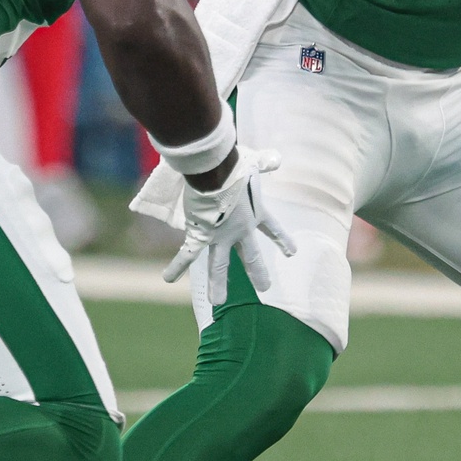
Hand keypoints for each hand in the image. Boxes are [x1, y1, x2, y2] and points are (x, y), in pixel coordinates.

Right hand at [162, 144, 297, 311]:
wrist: (216, 172)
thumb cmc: (235, 164)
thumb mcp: (254, 161)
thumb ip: (265, 160)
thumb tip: (277, 157)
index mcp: (256, 212)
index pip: (273, 229)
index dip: (283, 240)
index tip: (292, 253)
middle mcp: (240, 229)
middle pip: (251, 256)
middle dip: (258, 272)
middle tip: (265, 288)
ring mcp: (220, 236)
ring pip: (219, 266)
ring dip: (218, 285)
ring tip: (216, 302)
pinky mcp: (201, 235)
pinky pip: (187, 254)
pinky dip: (176, 266)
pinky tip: (167, 279)